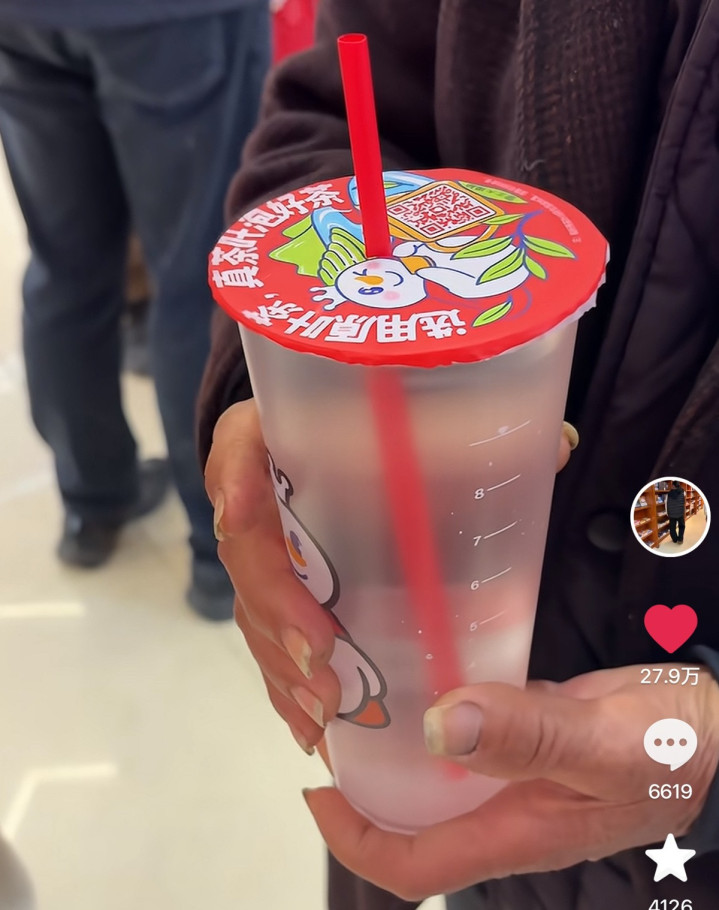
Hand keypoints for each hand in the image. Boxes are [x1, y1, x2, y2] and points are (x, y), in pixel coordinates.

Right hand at [204, 400, 578, 752]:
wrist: (388, 459)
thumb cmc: (424, 438)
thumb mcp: (459, 433)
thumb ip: (499, 438)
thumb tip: (557, 448)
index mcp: (294, 434)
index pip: (243, 443)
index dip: (233, 476)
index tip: (244, 517)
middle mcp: (274, 493)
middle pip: (248, 547)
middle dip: (272, 606)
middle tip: (319, 659)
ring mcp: (276, 549)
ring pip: (255, 606)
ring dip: (280, 660)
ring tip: (324, 710)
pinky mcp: (290, 593)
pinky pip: (273, 639)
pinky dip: (290, 683)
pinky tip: (315, 724)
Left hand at [303, 665, 718, 899]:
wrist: (717, 727)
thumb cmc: (673, 745)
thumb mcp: (603, 741)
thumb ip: (529, 736)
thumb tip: (439, 728)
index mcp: (517, 830)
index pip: (416, 864)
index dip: (356, 839)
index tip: (316, 791)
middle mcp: (506, 809)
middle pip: (414, 819)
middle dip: (364, 786)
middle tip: (332, 724)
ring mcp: (518, 774)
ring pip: (438, 776)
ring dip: (396, 747)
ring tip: (362, 692)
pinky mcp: (530, 739)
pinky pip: (470, 735)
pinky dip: (438, 713)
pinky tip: (424, 670)